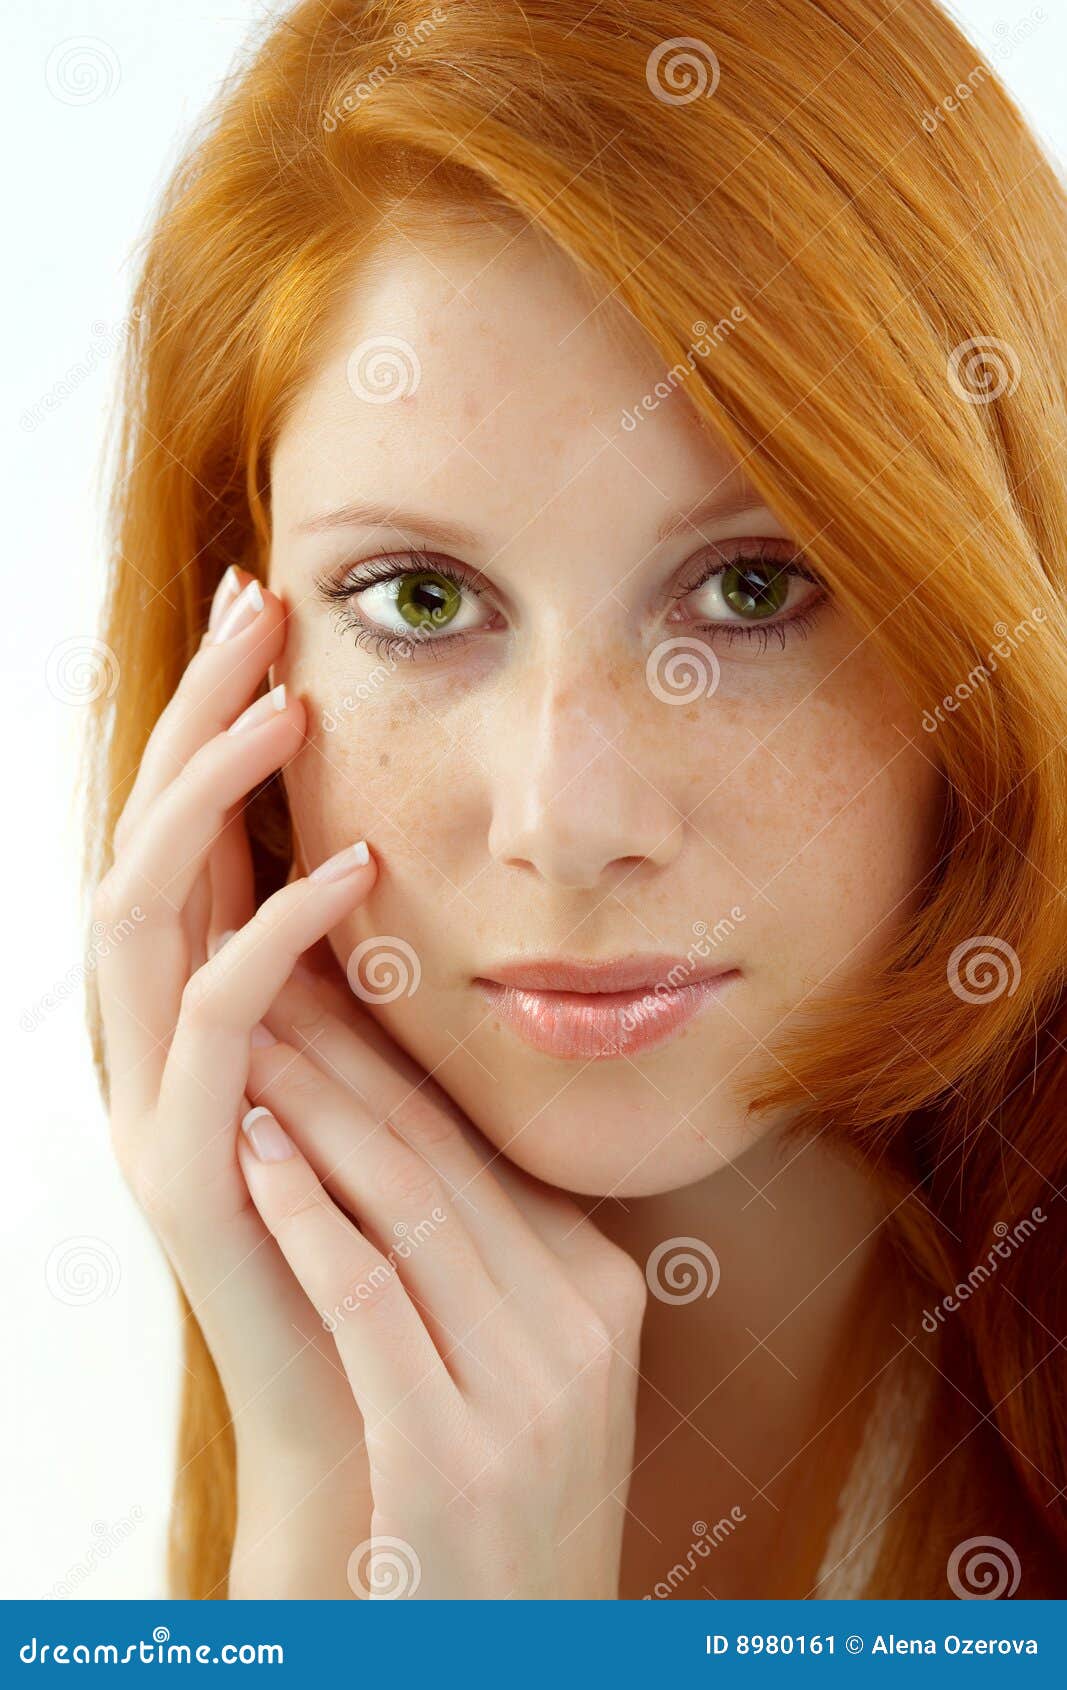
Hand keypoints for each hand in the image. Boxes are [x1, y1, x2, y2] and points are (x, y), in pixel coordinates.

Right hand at [94, 567, 377, 1596]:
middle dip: (191, 716)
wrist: (373, 1399)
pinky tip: (352, 867)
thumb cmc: (395, 1231)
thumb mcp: (379, 1065)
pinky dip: (274, 934)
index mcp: (194, 1002)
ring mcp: (150, 1099)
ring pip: (140, 909)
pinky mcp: (179, 1170)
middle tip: (255, 603)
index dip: (212, 713)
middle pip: (142, 836)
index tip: (271, 605)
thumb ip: (364, 971)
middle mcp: (148, 1036)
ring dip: (207, 797)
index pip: (188, 827)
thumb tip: (407, 851)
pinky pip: (212, 1025)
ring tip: (287, 704)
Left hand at [237, 951, 647, 1597]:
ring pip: (406, 1208)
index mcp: (604, 1289)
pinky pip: (372, 1300)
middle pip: (441, 1159)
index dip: (392, 1063)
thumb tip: (413, 1131)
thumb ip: (499, 1259)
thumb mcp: (537, 1370)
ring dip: (315, 1115)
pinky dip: (308, 1217)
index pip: (480, 1148)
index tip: (329, 996)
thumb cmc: (499, 1505)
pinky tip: (257, 1158)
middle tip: (274, 988)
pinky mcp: (456, 1456)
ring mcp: (529, 1393)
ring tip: (250, 1048)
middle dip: (346, 1064)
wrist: (517, 1656)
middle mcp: (581, 1327)